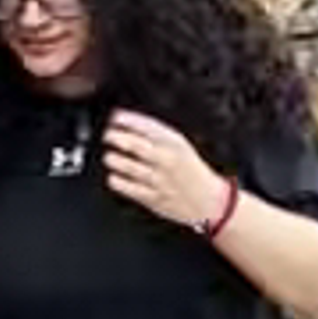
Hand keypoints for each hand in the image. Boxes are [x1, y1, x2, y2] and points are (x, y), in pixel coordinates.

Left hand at [104, 108, 228, 237]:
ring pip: (129, 167)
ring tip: (110, 157)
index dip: (128, 120)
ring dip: (114, 159)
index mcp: (175, 144)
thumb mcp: (181, 146)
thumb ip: (157, 135)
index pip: (147, 126)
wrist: (209, 200)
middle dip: (116, 138)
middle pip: (135, 145)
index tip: (115, 118)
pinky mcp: (154, 199)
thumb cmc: (192, 171)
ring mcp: (159, 180)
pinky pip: (130, 189)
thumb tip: (128, 121)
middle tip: (108, 136)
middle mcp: (167, 160)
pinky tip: (114, 177)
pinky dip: (118, 181)